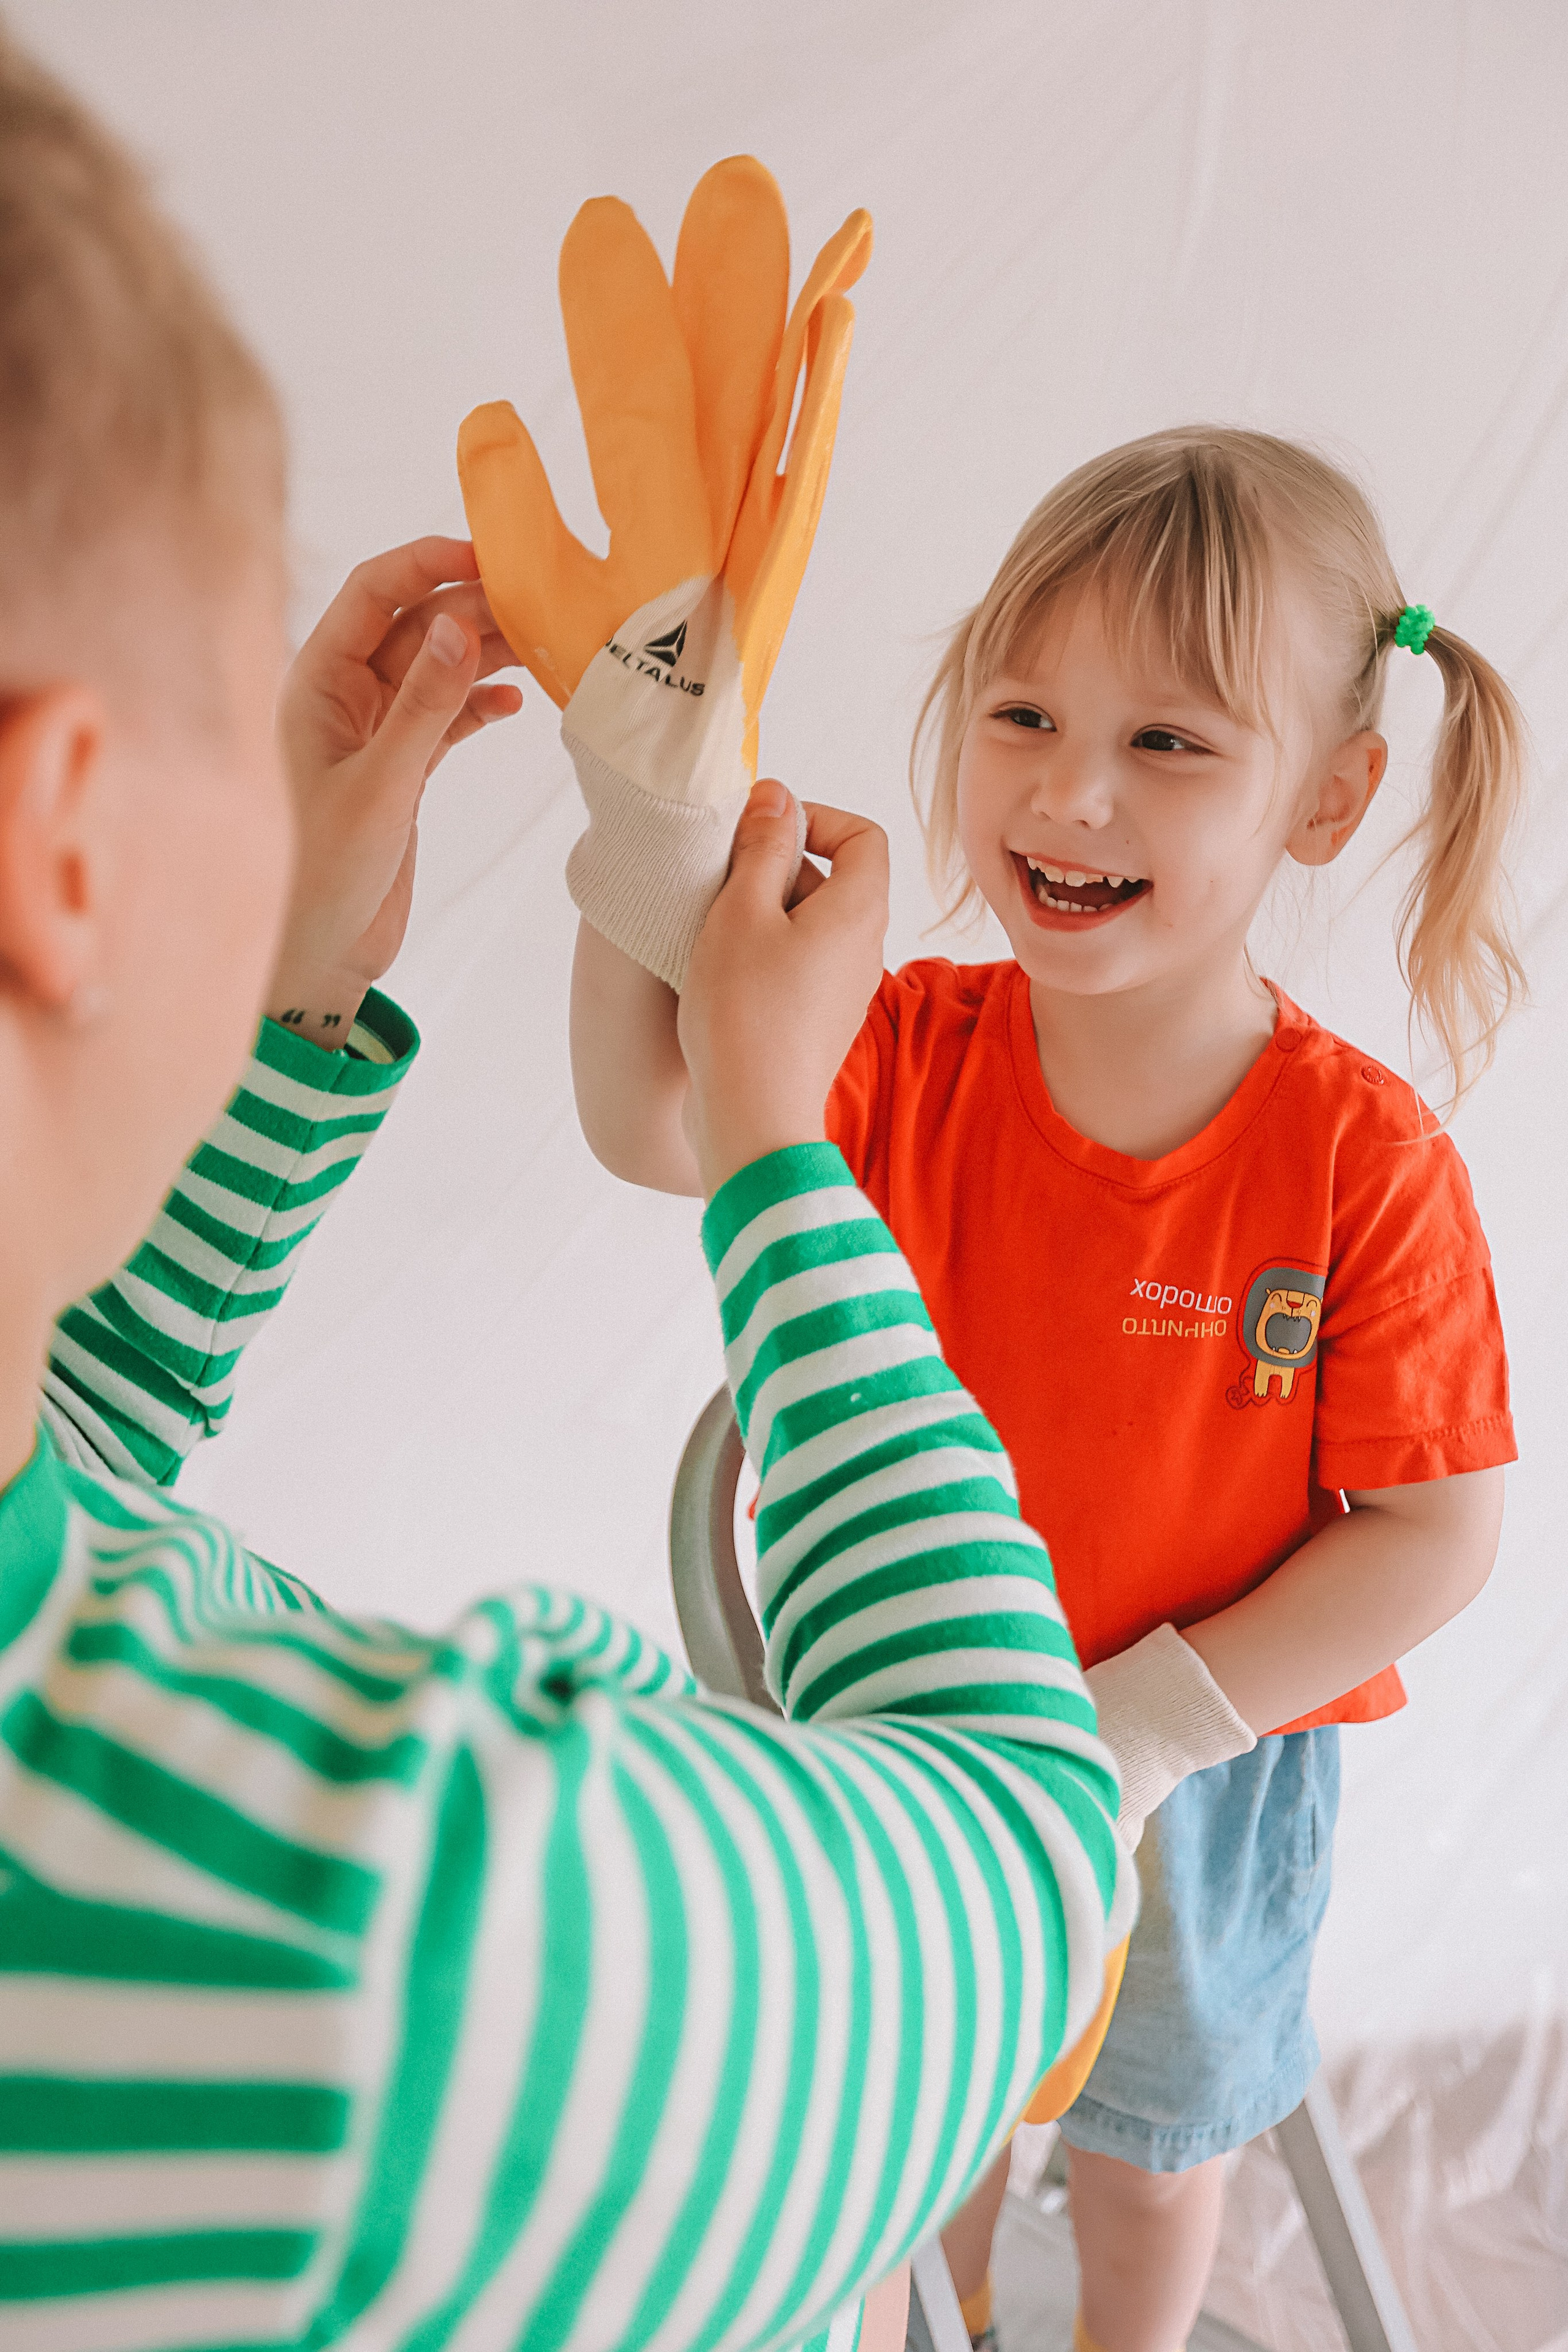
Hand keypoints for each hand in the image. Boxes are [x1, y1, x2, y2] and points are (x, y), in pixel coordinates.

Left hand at [268, 537, 521, 1045]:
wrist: (320, 955)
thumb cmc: (324, 875)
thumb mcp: (380, 786)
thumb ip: (424, 707)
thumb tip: (459, 625)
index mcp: (316, 683)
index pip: (373, 594)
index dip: (428, 563)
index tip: (489, 553)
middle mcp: (344, 696)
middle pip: (415, 625)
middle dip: (473, 607)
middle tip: (540, 602)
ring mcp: (375, 731)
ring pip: (438, 668)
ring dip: (487, 654)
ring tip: (544, 643)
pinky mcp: (402, 768)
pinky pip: (448, 716)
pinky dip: (483, 704)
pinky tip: (521, 700)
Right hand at [679, 780, 887, 1195]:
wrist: (752, 1117)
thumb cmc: (745, 1014)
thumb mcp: (740, 911)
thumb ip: (761, 848)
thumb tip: (777, 797)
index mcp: (859, 911)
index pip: (864, 835)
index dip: (816, 818)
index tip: (763, 831)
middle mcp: (865, 949)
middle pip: (835, 879)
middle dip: (778, 866)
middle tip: (724, 880)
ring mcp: (845, 989)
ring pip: (812, 924)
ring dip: (764, 912)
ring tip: (715, 929)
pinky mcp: (819, 1021)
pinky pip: (800, 964)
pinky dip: (765, 953)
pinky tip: (722, 971)